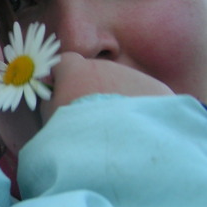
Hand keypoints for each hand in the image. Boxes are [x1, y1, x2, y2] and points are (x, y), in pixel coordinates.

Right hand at [40, 52, 173, 121]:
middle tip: (91, 118)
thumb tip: (54, 98)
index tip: (61, 93)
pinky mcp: (156, 89)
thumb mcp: (50, 117)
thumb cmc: (75, 130)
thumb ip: (51, 101)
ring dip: (117, 99)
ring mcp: (132, 75)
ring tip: (116, 128)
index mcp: (75, 69)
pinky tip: (136, 130)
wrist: (119, 144)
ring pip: (121, 84)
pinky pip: (145, 96)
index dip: (61, 76)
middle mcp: (104, 66)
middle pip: (95, 73)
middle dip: (92, 89)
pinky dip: (139, 109)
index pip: (63, 62)